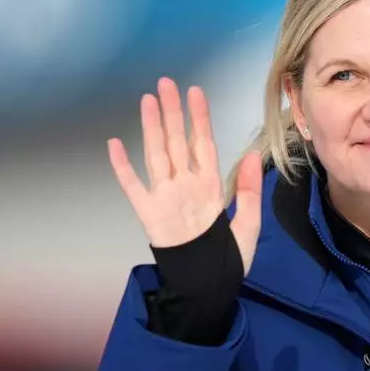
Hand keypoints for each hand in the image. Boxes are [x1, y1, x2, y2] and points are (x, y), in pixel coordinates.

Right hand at [108, 77, 262, 274]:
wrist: (206, 287)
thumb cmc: (227, 260)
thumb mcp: (248, 226)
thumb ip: (250, 192)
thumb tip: (254, 156)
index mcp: (210, 187)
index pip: (203, 145)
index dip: (200, 119)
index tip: (196, 92)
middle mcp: (186, 186)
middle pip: (178, 142)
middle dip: (173, 112)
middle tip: (166, 83)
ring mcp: (165, 197)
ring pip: (157, 154)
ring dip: (152, 127)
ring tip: (147, 100)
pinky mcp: (148, 213)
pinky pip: (133, 187)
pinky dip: (123, 167)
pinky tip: (115, 144)